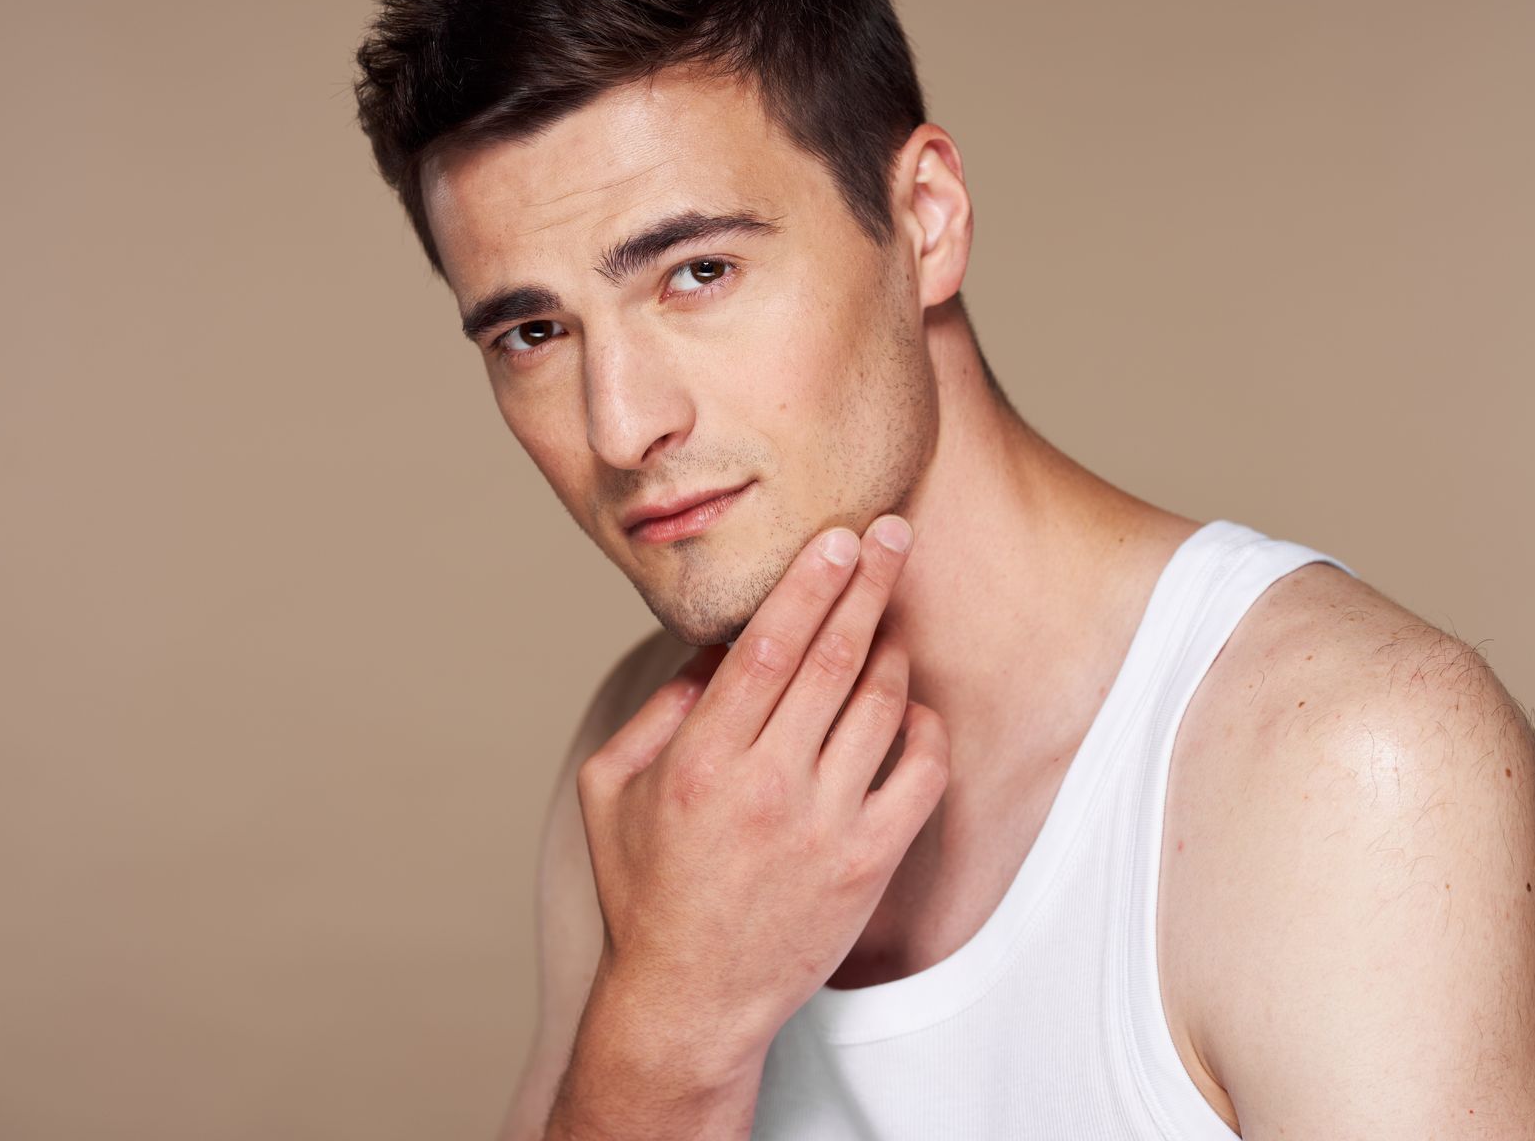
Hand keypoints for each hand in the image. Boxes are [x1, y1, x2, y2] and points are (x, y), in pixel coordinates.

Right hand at [573, 514, 947, 1080]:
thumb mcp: (609, 792)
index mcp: (701, 760)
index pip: (766, 646)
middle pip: (833, 659)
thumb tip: (711, 648)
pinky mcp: (867, 864)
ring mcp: (824, 826)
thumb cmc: (645, 891)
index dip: (808, 583)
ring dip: (891, 649)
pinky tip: (914, 707)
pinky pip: (919, 775)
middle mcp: (767, 786)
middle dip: (867, 584)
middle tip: (892, 531)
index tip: (838, 536)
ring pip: (880, 707)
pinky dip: (925, 729)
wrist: (689, 1002)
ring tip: (890, 618)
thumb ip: (655, 711)